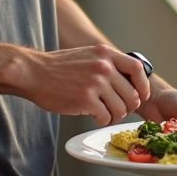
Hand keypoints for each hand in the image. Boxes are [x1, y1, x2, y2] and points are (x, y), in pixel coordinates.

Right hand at [14, 45, 149, 125]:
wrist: (34, 72)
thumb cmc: (59, 67)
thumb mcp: (87, 55)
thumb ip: (107, 64)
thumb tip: (128, 81)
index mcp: (106, 54)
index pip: (137, 69)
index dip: (142, 85)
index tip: (140, 95)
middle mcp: (104, 66)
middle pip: (132, 94)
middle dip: (127, 106)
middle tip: (117, 110)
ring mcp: (96, 83)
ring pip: (121, 108)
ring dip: (115, 115)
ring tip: (104, 114)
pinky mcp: (86, 99)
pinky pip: (106, 117)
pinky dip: (102, 121)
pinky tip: (94, 117)